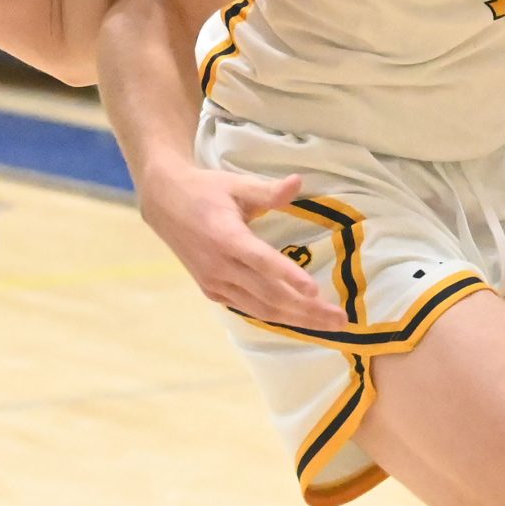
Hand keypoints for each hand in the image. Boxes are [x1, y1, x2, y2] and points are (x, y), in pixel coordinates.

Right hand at [137, 164, 343, 328]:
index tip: (314, 290)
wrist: (165, 203)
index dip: (287, 275)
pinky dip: (275, 316)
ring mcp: (215, 282)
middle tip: (340, 319)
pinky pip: (248, 308)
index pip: (260, 260)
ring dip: (296, 318)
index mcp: (226, 237)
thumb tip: (298, 181)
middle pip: (268, 294)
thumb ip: (269, 190)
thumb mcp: (236, 184)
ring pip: (260, 308)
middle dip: (306, 309)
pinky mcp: (212, 290)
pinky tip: (299, 320)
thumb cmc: (206, 190)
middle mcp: (219, 265)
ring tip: (328, 324)